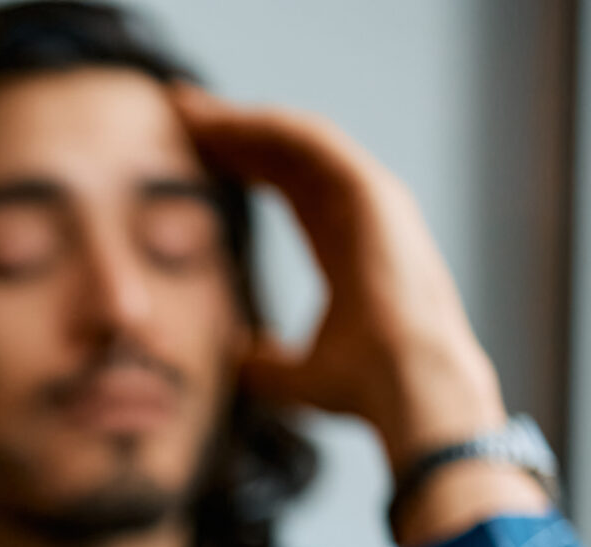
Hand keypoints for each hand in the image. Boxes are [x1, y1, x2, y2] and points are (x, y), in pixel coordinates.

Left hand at [168, 87, 510, 472]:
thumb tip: (235, 359)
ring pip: (297, 142)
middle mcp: (359, 215)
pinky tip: (227, 121)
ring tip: (192, 110)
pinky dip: (270, 128)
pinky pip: (315, 144)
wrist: (409, 392)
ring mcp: (370, 200)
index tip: (194, 154)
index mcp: (344, 248)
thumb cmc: (364, 390)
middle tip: (180, 116)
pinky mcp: (373, 195)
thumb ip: (264, 363)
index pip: (287, 189)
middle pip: (288, 156)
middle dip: (235, 133)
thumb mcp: (295, 378)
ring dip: (244, 121)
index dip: (242, 165)